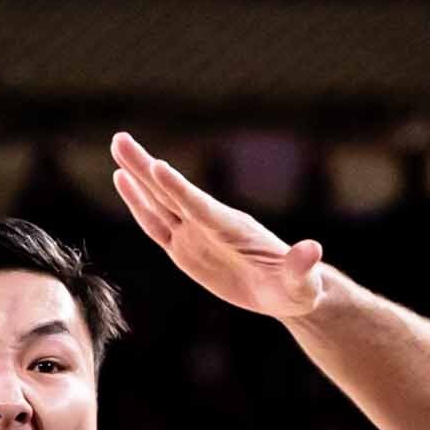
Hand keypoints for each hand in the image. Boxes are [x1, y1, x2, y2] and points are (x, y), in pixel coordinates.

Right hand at [110, 134, 328, 320]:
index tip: (157, 167)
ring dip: (136, 176)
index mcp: (233, 230)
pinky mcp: (186, 248)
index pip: (201, 208)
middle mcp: (210, 224)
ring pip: (159, 202)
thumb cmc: (298, 288)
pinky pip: (157, 224)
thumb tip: (312, 251)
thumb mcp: (302, 283)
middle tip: (120, 139)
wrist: (288, 290)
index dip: (179, 190)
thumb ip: (301, 267)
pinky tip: (123, 180)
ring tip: (117, 145)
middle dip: (146, 168)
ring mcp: (196, 233)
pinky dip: (138, 203)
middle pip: (172, 194)